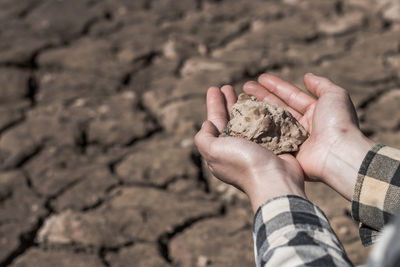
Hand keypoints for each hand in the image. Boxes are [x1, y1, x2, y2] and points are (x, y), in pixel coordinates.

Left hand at [194, 86, 305, 212]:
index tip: (213, 88)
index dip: (213, 105)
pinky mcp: (273, 144)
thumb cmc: (243, 163)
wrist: (275, 179)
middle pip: (230, 119)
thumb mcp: (213, 151)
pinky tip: (263, 100)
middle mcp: (237, 148)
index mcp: (221, 150)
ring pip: (248, 119)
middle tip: (227, 86)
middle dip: (227, 102)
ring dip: (245, 104)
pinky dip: (263, 111)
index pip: (214, 122)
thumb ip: (203, 138)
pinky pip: (266, 123)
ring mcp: (255, 146)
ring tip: (245, 89)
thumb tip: (206, 124)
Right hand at [243, 73, 374, 200]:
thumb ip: (321, 84)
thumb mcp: (335, 95)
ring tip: (240, 101)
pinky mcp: (286, 153)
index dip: (276, 86)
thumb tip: (307, 76)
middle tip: (244, 87)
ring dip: (257, 112)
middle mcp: (303, 126)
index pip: (291, 96)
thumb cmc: (337, 123)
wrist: (337, 154)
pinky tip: (244, 123)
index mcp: (315, 112)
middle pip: (278, 107)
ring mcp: (293, 140)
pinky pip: (269, 139)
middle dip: (262, 96)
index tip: (260, 78)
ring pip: (271, 122)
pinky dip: (258, 131)